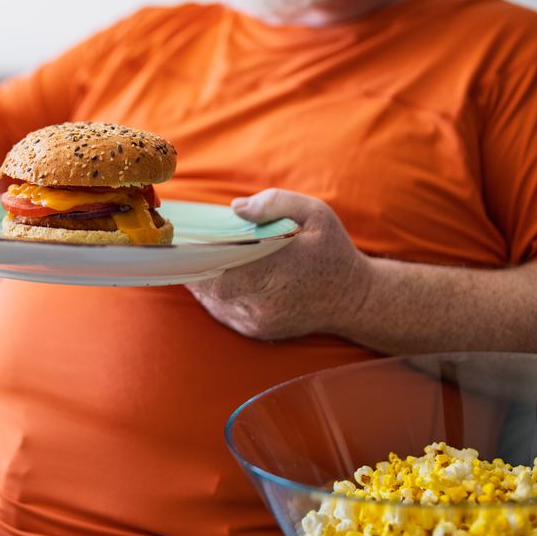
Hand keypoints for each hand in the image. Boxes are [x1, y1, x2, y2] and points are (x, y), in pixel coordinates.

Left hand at [186, 189, 371, 339]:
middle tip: (182, 247)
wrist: (354, 300)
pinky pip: (223, 312)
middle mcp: (265, 302)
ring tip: (194, 257)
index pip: (222, 272)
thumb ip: (276, 203)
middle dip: (193, 267)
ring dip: (202, 281)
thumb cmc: (333, 252)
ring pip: (212, 302)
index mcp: (278, 270)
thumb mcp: (316, 214)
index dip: (197, 260)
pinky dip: (214, 295)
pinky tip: (215, 274)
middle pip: (211, 289)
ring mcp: (259, 322)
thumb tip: (235, 207)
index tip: (182, 242)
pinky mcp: (257, 332)